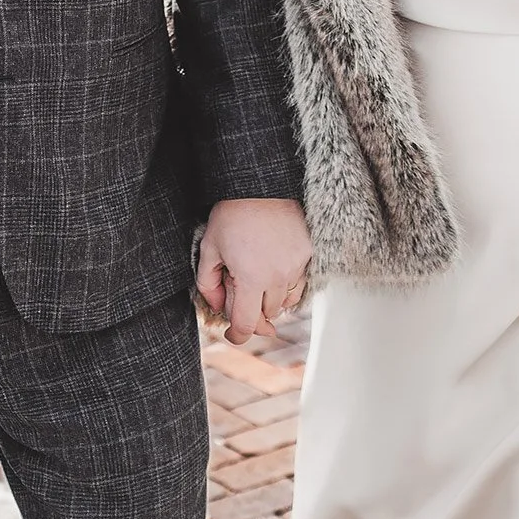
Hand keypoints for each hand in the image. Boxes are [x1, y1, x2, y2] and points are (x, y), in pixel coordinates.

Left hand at [196, 199, 312, 346]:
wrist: (262, 182)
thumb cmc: (232, 214)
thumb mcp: (209, 248)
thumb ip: (209, 283)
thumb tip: (218, 305)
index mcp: (252, 278)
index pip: (247, 325)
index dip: (236, 335)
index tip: (231, 334)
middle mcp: (278, 276)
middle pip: (266, 315)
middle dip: (250, 310)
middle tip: (238, 290)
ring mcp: (297, 265)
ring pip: (284, 302)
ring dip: (269, 300)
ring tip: (257, 279)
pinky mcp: (309, 253)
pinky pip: (299, 284)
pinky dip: (286, 287)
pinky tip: (274, 273)